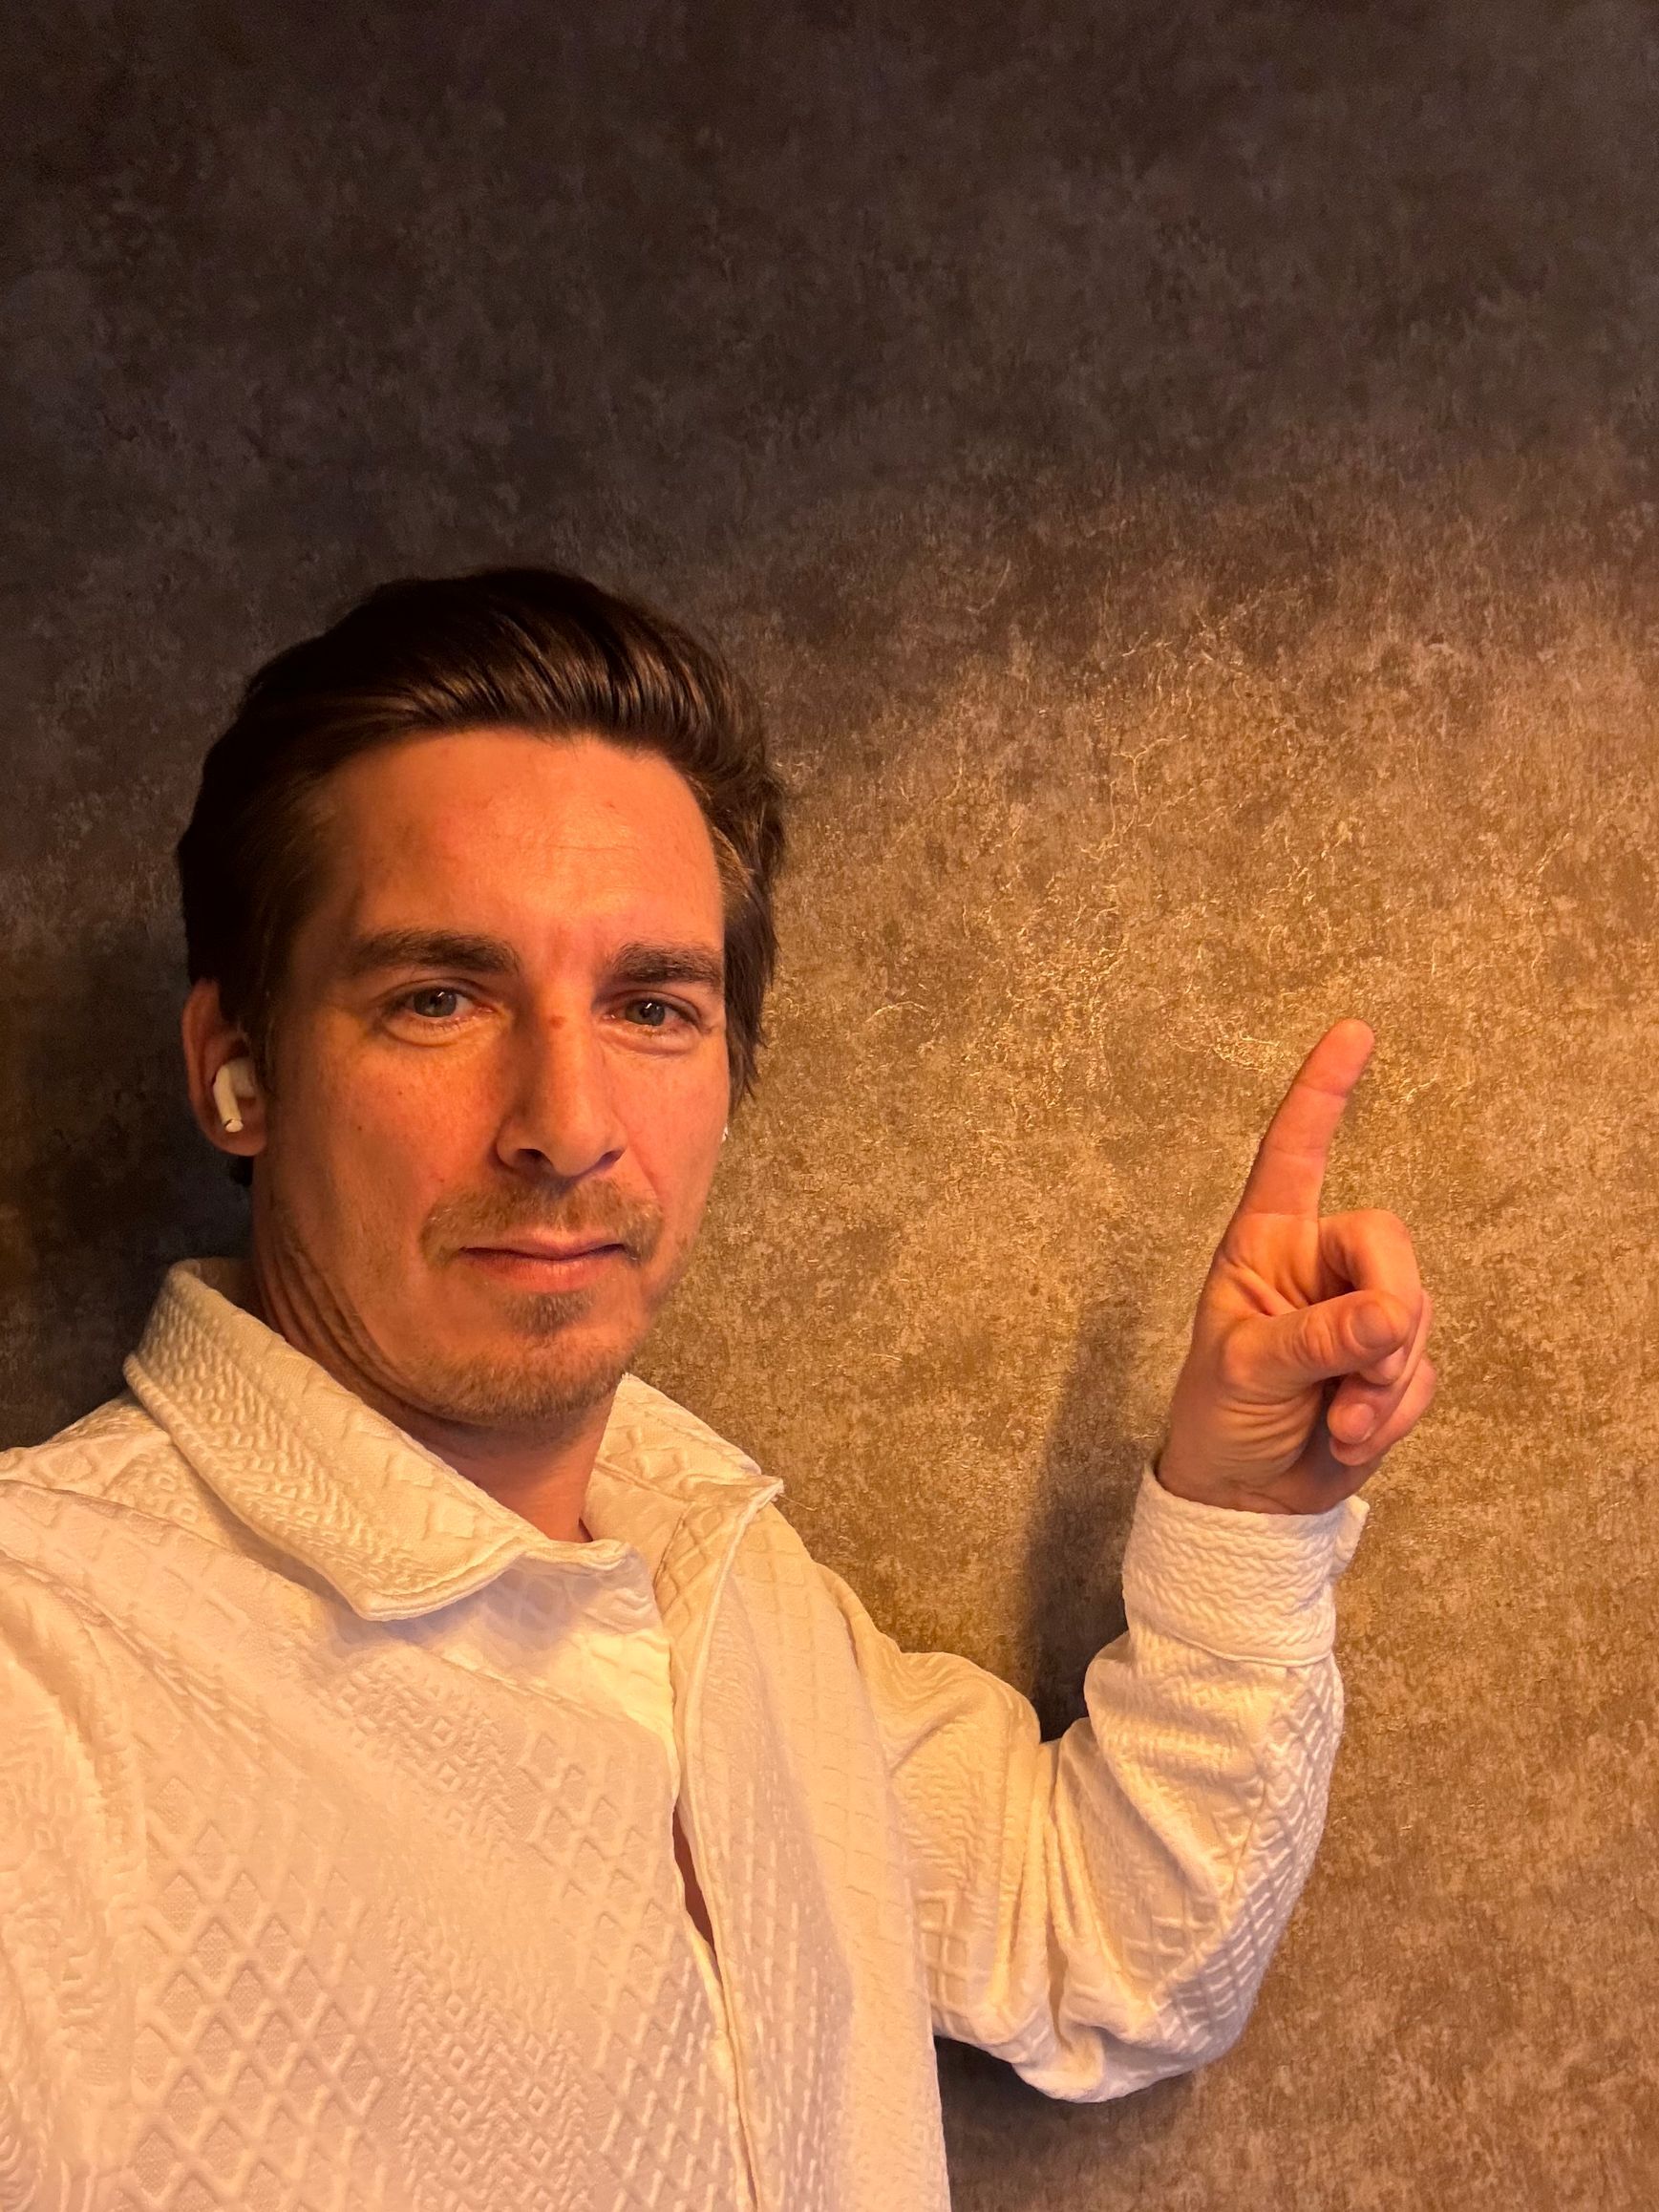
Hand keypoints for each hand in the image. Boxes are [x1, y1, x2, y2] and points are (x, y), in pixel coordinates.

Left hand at [1154, 1018, 1436, 1514]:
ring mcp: (1359, 1313)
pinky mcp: (1392, 1364)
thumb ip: (1317, 1337)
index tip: (1353, 1032)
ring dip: (1382, 1380)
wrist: (1244, 1497)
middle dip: (1386, 1310)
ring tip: (1334, 1418)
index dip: (1322, 1093)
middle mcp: (1316, 1266)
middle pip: (1387, 1244)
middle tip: (1359, 1371)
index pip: (1293, 1154)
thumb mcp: (1246, 1371)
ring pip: (1414, 1316)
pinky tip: (1348, 1434)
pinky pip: (1424, 1373)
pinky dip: (1393, 1411)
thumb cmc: (1218, 1416)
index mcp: (1263, 1244)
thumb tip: (1394, 1311)